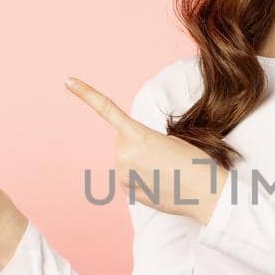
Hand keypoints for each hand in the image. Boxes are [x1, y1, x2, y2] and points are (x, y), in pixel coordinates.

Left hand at [63, 76, 225, 223]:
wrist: (205, 193)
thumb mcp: (171, 139)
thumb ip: (143, 140)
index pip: (107, 110)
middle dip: (136, 143)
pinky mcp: (126, 189)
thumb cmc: (194, 162)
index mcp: (138, 135)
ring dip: (138, 161)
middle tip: (163, 154)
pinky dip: (139, 177)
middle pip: (121, 140)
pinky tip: (158, 182)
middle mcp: (125, 154)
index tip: (68, 81)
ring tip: (163, 170)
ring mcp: (124, 174)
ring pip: (124, 159)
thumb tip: (130, 154)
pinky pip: (127, 176)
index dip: (86, 94)